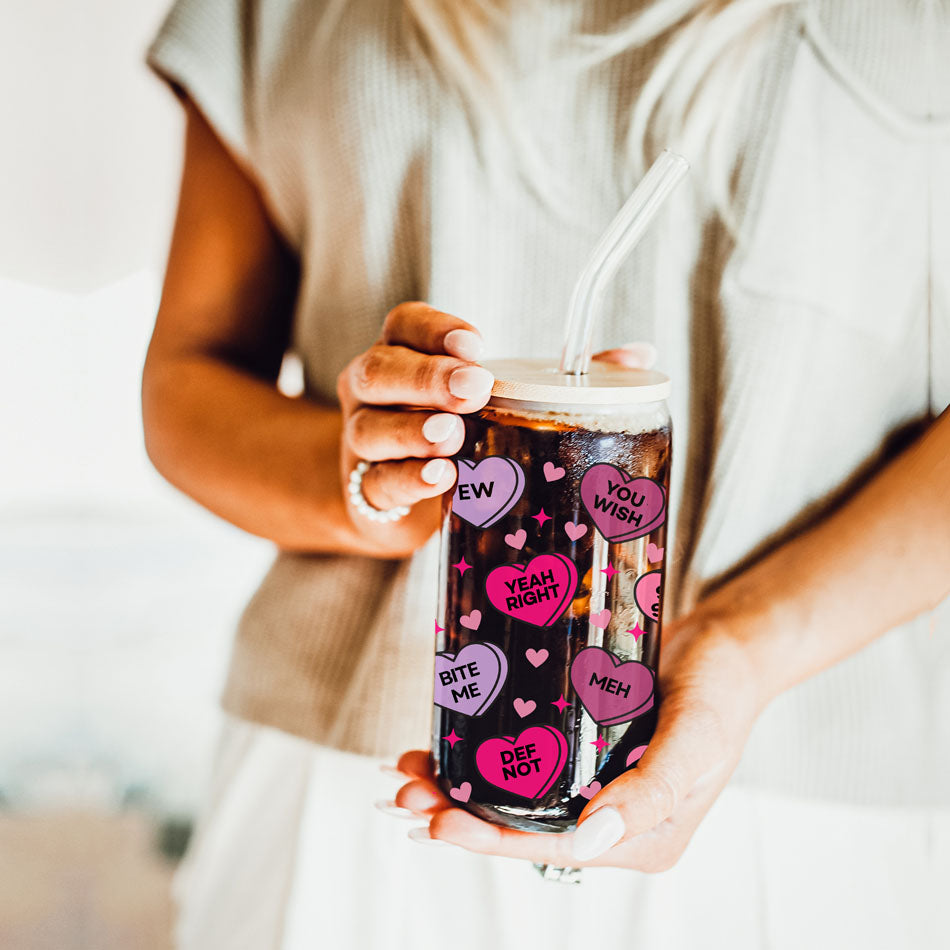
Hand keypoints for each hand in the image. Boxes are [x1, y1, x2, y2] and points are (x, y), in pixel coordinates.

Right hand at [337, 299, 658, 553]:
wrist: (396, 496)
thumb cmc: (460, 432)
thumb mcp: (498, 399)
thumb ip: (559, 377)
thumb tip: (640, 356)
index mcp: (405, 354)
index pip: (406, 325)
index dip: (435, 330)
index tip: (478, 343)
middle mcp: (374, 392)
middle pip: (380, 371)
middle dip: (426, 378)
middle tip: (474, 388)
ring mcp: (364, 441)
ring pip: (371, 429)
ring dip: (413, 431)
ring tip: (453, 434)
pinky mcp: (367, 490)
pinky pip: (377, 483)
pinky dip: (409, 481)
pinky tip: (441, 478)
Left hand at [390, 614, 765, 870]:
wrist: (726, 647)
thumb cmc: (721, 694)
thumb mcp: (697, 742)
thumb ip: (652, 792)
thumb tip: (592, 840)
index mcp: (640, 836)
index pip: (552, 847)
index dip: (491, 839)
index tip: (438, 824)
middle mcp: (609, 816)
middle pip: (521, 824)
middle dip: (459, 812)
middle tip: (406, 790)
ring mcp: (591, 781)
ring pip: (513, 792)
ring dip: (460, 782)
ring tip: (410, 767)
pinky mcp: (579, 745)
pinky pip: (524, 757)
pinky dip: (482, 752)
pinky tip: (446, 741)